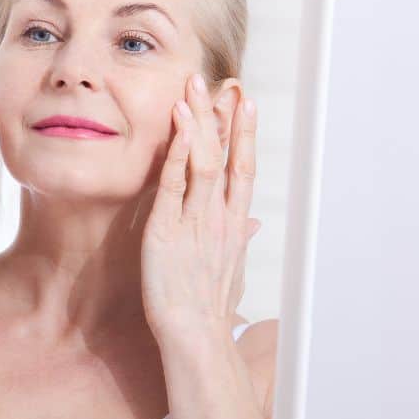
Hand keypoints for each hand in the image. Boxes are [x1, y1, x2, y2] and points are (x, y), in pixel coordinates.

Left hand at [141, 73, 260, 339]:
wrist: (195, 338)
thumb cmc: (208, 310)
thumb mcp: (230, 270)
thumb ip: (238, 240)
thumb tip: (251, 224)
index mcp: (233, 225)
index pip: (242, 168)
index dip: (245, 134)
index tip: (246, 103)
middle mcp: (219, 217)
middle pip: (227, 156)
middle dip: (227, 116)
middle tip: (226, 81)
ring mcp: (195, 221)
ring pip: (202, 161)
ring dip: (199, 122)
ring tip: (195, 88)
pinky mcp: (166, 229)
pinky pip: (173, 182)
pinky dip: (176, 149)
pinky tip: (176, 122)